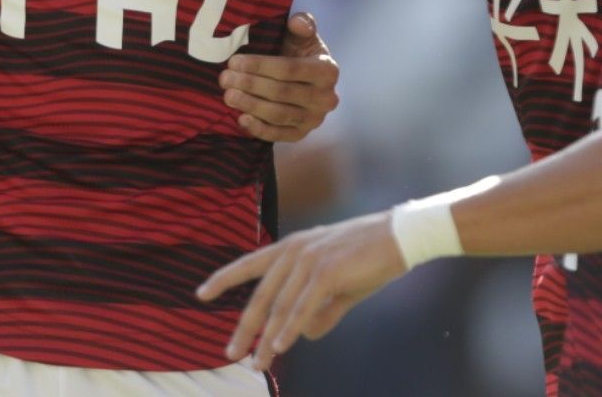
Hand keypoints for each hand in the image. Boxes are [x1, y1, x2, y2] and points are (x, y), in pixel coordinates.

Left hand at [197, 211, 405, 368]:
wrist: (400, 237)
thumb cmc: (370, 258)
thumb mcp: (339, 286)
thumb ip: (320, 311)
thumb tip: (303, 336)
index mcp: (292, 247)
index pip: (249, 264)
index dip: (223, 279)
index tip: (201, 294)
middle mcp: (294, 251)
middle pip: (260, 295)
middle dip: (244, 327)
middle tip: (230, 352)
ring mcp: (309, 260)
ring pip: (280, 307)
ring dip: (267, 338)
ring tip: (257, 363)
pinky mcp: (327, 272)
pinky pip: (302, 307)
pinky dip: (289, 329)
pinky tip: (279, 346)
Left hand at [222, 13, 339, 142]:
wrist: (305, 80)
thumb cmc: (299, 53)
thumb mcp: (302, 36)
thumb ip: (303, 25)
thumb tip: (297, 22)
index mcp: (327, 70)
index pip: (289, 69)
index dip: (260, 66)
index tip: (234, 61)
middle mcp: (326, 98)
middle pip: (281, 92)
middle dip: (250, 85)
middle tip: (225, 78)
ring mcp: (315, 119)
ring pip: (279, 115)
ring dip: (251, 105)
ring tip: (228, 95)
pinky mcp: (303, 134)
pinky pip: (280, 136)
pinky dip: (260, 129)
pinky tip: (241, 119)